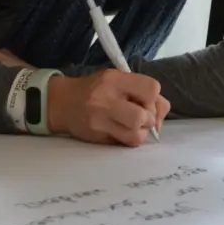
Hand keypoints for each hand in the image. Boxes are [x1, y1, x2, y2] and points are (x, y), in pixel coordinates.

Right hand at [47, 70, 169, 146]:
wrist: (62, 102)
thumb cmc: (95, 89)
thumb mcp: (117, 79)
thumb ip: (141, 90)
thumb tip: (161, 113)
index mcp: (114, 79)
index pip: (151, 89)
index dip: (155, 99)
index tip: (147, 102)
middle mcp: (106, 98)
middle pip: (143, 116)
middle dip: (150, 120)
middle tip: (142, 118)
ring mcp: (100, 120)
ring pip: (136, 135)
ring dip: (141, 133)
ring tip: (134, 127)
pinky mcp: (97, 137)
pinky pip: (125, 144)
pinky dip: (130, 140)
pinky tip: (123, 133)